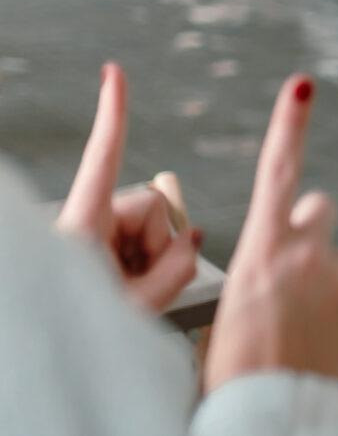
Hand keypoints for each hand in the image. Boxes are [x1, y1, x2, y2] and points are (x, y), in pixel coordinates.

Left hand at [56, 63, 201, 312]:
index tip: (113, 74)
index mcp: (83, 226)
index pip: (104, 159)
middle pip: (148, 206)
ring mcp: (86, 235)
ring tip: (128, 299)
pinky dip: (138, 268)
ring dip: (146, 262)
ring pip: (143, 229)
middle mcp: (83, 222)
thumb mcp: (139, 306)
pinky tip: (125, 295)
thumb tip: (191, 238)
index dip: (113, 114)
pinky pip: (131, 246)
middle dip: (158, 244)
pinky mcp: (88, 249)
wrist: (47, 361)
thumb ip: (176, 267)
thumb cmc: (81, 334)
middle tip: (146, 287)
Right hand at [203, 76, 337, 392]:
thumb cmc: (233, 368)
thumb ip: (262, 268)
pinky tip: (321, 342)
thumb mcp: (227, 307)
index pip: (279, 170)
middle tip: (293, 268)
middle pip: (322, 208)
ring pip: (337, 261)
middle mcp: (309, 251)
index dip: (291, 124)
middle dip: (313, 225)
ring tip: (298, 330)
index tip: (304, 85)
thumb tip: (281, 264)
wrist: (272, 416)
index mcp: (261, 247)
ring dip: (324, 281)